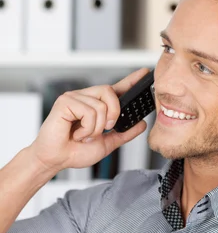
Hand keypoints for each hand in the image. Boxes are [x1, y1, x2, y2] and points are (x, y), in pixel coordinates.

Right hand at [28, 68, 150, 177]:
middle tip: (106, 128)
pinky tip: (76, 134)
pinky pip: (88, 111)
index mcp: (96, 105)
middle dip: (113, 112)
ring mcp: (74, 97)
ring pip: (100, 105)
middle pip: (110, 91)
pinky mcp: (64, 102)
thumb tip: (141, 124)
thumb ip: (124, 134)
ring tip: (84, 135)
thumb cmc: (75, 151)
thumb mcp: (107, 143)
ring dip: (96, 128)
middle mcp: (86, 97)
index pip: (117, 88)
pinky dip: (86, 128)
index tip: (145, 72)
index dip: (131, 80)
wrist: (56, 160)